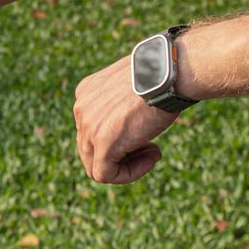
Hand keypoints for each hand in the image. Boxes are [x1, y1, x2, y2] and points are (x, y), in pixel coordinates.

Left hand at [73, 56, 179, 183]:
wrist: (167, 74)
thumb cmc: (159, 76)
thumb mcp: (131, 86)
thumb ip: (121, 103)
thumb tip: (128, 123)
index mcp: (86, 93)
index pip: (92, 129)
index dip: (118, 137)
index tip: (144, 135)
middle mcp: (81, 108)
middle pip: (90, 149)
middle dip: (120, 153)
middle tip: (150, 148)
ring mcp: (88, 126)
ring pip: (96, 165)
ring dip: (127, 164)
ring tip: (153, 153)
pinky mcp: (102, 144)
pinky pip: (105, 174)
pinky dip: (129, 173)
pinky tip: (152, 157)